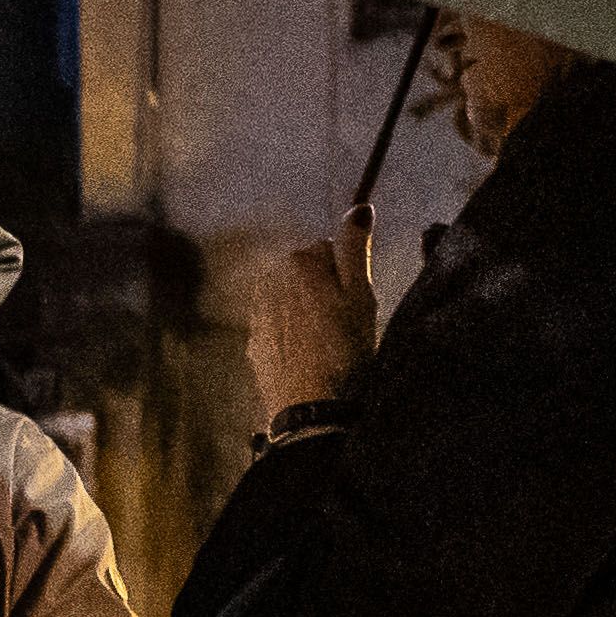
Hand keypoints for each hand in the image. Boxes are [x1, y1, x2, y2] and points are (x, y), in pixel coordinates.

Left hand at [246, 214, 379, 422]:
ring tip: (326, 343)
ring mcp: (256, 312)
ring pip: (291, 300)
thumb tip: (359, 207)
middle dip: (324, 291)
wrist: (312, 409)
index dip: (347, 275)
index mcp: (298, 261)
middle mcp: (268, 279)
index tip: (354, 302)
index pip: (329, 250)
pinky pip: (279, 327)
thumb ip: (355, 248)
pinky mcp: (254, 342)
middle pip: (306, 273)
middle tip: (343, 325)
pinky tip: (308, 357)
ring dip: (307, 313)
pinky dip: (292, 335)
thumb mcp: (361, 294)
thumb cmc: (345, 349)